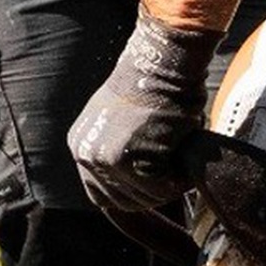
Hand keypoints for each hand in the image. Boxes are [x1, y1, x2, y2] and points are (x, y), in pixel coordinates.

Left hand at [69, 10, 220, 211]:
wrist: (161, 63)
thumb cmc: (153, 86)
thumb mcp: (121, 122)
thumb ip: (121, 152)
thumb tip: (141, 182)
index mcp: (82, 145)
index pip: (100, 194)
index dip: (131, 196)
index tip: (154, 191)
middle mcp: (86, 154)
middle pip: (122, 201)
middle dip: (153, 194)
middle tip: (174, 174)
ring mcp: (104, 158)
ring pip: (145, 197)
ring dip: (168, 186)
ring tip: (180, 160)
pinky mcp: (127, 160)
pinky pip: (160, 189)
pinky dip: (178, 180)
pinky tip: (183, 159)